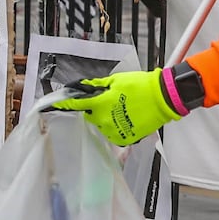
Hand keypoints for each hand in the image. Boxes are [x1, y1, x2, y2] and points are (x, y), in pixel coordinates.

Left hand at [50, 69, 180, 145]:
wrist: (162, 99)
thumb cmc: (141, 87)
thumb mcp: (116, 81)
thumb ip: (98, 86)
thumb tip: (86, 87)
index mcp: (99, 104)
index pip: (76, 105)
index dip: (65, 103)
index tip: (55, 104)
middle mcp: (103, 120)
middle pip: (91, 116)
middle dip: (95, 109)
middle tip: (109, 101)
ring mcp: (113, 131)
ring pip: (102, 125)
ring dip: (107, 119)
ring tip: (122, 109)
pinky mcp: (124, 138)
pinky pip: (113, 133)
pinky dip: (116, 127)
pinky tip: (127, 118)